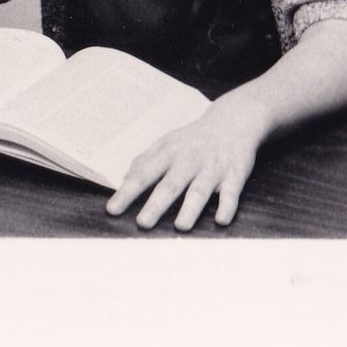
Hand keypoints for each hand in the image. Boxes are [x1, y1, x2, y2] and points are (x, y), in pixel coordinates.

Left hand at [105, 92, 271, 230]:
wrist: (233, 120)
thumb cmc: (193, 138)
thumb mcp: (166, 143)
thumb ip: (145, 160)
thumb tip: (124, 180)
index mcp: (168, 153)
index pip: (143, 174)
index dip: (127, 192)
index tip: (112, 209)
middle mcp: (188, 161)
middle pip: (170, 185)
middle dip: (156, 205)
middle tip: (142, 223)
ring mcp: (211, 169)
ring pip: (199, 191)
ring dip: (190, 209)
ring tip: (180, 226)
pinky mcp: (234, 175)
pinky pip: (230, 193)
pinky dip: (226, 207)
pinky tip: (220, 220)